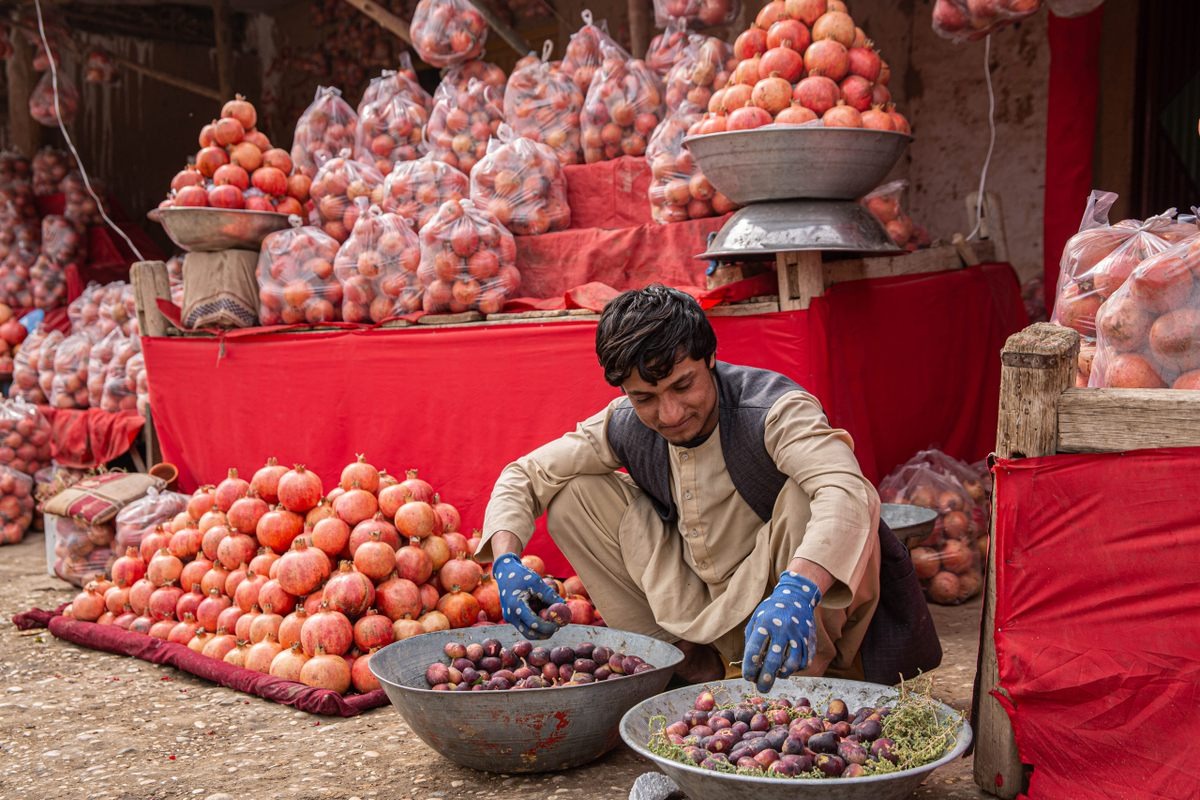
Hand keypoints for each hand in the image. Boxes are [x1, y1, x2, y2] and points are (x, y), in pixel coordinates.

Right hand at [492, 553, 565, 638]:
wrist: (505, 572)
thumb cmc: (521, 575)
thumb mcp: (536, 582)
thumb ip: (549, 595)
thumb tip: (564, 606)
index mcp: (515, 606)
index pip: (533, 623)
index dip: (547, 626)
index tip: (559, 625)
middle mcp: (510, 615)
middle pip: (529, 633)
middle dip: (544, 633)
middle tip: (557, 628)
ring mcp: (510, 618)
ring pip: (527, 631)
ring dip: (540, 630)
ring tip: (551, 620)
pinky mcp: (512, 617)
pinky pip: (525, 625)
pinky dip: (535, 624)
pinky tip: (542, 614)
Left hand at [742, 571, 820, 692]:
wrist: (797, 598)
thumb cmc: (771, 612)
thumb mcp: (756, 620)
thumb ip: (752, 641)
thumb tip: (750, 666)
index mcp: (765, 623)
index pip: (755, 650)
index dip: (750, 667)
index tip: (748, 677)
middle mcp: (783, 630)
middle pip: (773, 661)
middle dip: (766, 679)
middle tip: (761, 689)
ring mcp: (798, 635)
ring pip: (791, 664)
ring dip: (782, 674)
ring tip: (775, 675)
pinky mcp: (810, 640)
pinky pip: (804, 662)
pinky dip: (796, 669)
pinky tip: (788, 667)